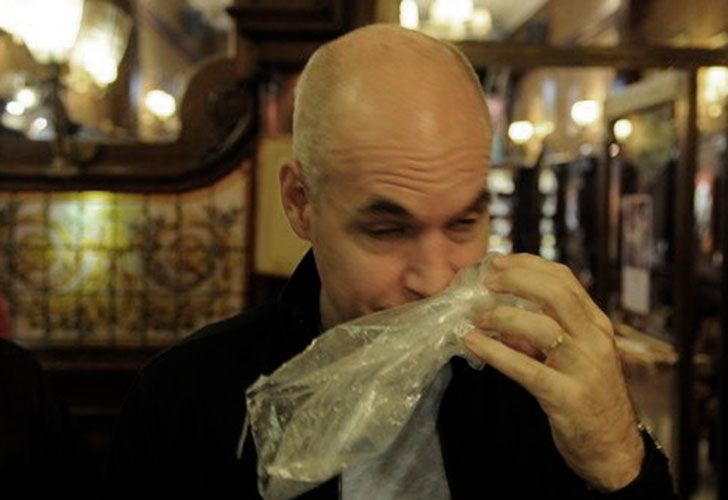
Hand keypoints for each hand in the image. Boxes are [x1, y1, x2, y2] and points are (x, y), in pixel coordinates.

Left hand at [463, 253, 643, 490]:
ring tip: (476, 317)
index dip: (529, 264)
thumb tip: (501, 316)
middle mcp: (595, 341)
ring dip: (502, 317)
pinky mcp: (567, 398)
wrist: (615, 451)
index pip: (565, 280)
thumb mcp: (575, 357)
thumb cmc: (589, 398)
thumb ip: (544, 334)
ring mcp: (584, 369)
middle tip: (486, 280)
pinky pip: (525, 369)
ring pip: (541, 327)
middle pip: (556, 294)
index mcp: (598, 326)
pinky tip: (472, 342)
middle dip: (517, 280)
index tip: (498, 261)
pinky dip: (495, 353)